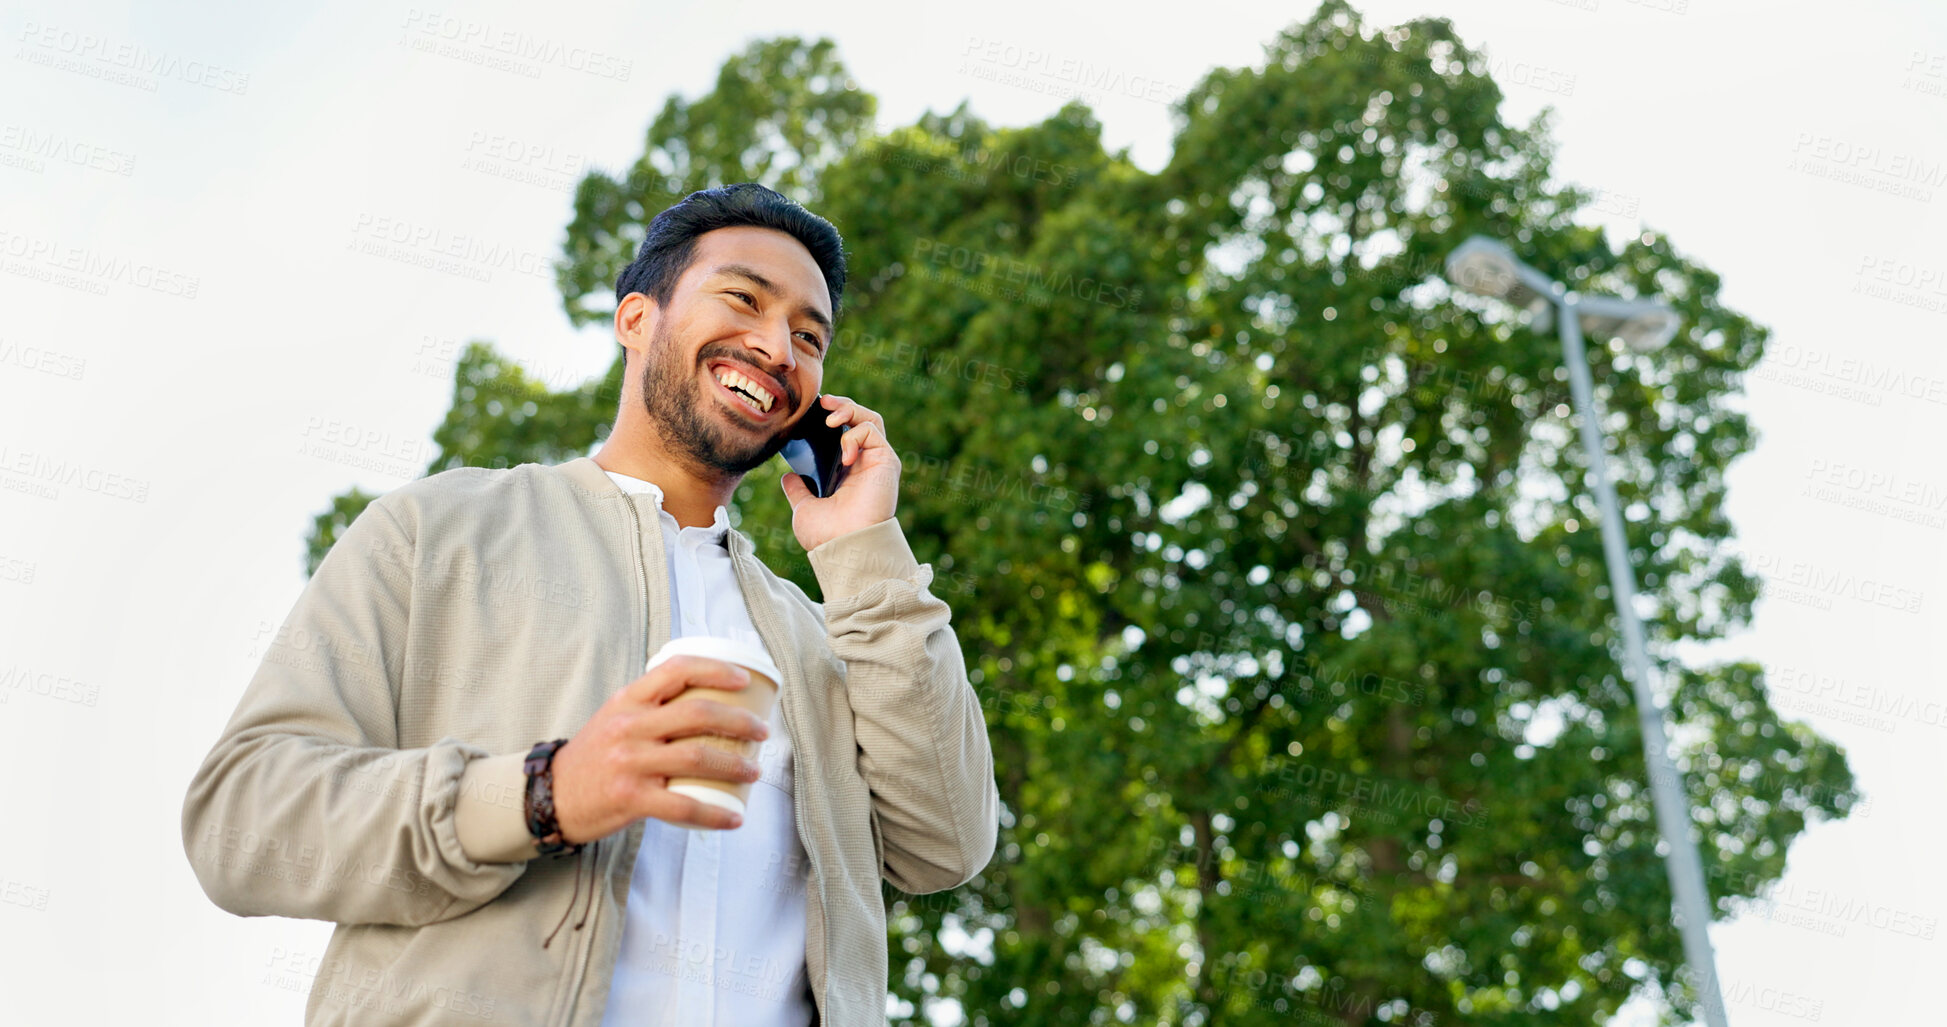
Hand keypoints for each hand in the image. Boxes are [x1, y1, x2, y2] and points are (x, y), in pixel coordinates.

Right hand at [550, 656, 770, 839]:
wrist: (550, 795)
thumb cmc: (595, 755)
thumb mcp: (616, 716)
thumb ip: (652, 705)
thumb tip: (707, 695)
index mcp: (629, 699)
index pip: (677, 669)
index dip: (716, 669)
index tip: (744, 679)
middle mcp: (630, 726)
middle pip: (698, 713)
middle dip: (740, 721)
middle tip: (762, 731)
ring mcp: (630, 762)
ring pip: (697, 756)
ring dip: (736, 764)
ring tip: (755, 770)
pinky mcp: (631, 798)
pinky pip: (683, 806)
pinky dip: (715, 814)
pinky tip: (735, 817)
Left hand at [779, 394, 900, 551]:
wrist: (844, 547)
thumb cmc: (827, 535)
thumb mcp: (804, 509)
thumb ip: (798, 490)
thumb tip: (787, 476)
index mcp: (847, 473)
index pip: (843, 433)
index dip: (830, 418)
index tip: (811, 413)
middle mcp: (864, 464)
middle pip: (859, 420)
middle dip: (841, 405)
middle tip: (821, 402)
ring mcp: (877, 461)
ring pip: (870, 419)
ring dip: (849, 410)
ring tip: (830, 416)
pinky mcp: (887, 461)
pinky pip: (872, 431)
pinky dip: (854, 435)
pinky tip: (843, 454)